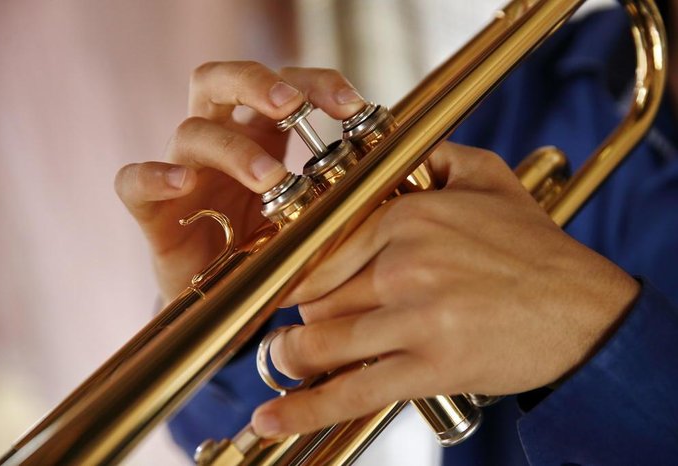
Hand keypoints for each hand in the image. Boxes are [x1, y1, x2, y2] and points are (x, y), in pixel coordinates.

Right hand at [114, 62, 364, 302]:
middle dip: (258, 84)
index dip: (315, 83)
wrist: (225, 302)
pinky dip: (155, 176)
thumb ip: (337, 191)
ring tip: (268, 177)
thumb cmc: (270, 251)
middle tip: (292, 108)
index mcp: (259, 135)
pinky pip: (134, 181)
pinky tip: (182, 184)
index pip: (282, 86)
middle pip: (221, 80)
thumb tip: (391, 172)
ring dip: (233, 149)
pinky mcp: (153, 210)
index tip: (353, 106)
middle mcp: (218, 141)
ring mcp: (183, 171)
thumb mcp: (310, 216)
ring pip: (191, 131)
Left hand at [252, 142, 639, 436]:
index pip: (323, 249)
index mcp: (410, 216)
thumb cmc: (534, 248)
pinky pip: (354, 390)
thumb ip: (437, 156)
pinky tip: (271, 420)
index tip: (284, 288)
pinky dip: (306, 408)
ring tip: (286, 360)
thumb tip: (396, 144)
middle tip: (294, 325)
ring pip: (323, 342)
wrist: (585, 310)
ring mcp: (416, 316)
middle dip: (301, 316)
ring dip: (293, 357)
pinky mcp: (431, 366)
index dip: (295, 275)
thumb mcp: (488, 180)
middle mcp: (405, 263)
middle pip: (317, 296)